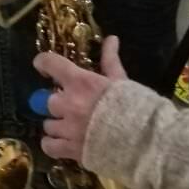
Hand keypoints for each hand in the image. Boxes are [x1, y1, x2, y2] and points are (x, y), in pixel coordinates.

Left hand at [32, 35, 128, 163]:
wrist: (146, 142)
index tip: (43, 66)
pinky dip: (52, 144)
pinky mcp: (71, 150)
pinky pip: (49, 146)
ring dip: (57, 125)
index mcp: (80, 82)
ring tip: (70, 128)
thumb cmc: (135, 107)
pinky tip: (61, 143)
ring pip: (48, 124)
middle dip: (58, 103)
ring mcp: (68, 128)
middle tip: (71, 107)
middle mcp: (68, 103)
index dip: (43, 63)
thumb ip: (110, 60)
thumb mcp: (121, 80)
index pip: (50, 63)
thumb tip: (112, 38)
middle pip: (48, 100)